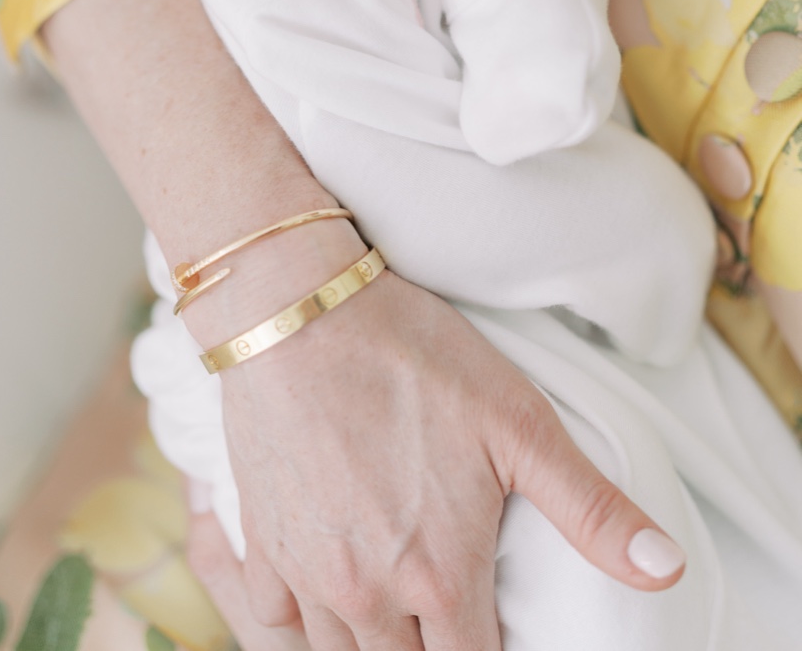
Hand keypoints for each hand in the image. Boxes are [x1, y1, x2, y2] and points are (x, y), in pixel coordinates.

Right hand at [217, 272, 684, 649]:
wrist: (296, 310)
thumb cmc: (412, 358)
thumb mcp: (518, 424)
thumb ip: (591, 509)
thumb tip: (666, 571)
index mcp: (441, 578)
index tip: (492, 623)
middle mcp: (368, 593)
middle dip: (432, 648)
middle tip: (450, 612)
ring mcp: (306, 569)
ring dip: (370, 640)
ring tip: (396, 611)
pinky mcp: (260, 536)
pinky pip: (271, 616)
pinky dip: (300, 617)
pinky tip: (323, 588)